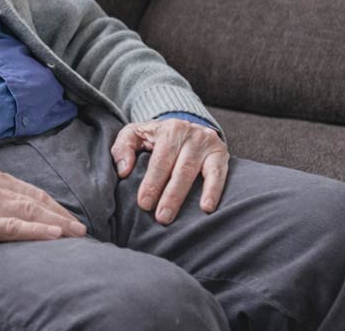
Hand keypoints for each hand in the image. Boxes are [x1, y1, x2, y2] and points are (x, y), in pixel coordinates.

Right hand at [0, 168, 85, 253]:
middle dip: (60, 215)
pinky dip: (36, 231)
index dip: (54, 206)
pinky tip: (53, 235)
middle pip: (34, 201)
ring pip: (28, 212)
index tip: (70, 219)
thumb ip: (2, 196)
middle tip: (80, 229)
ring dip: (56, 223)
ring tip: (73, 234)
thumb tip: (30, 209)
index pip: (32, 192)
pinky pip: (14, 227)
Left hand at [111, 118, 229, 224]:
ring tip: (175, 216)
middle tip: (161, 217)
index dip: (152, 183)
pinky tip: (207, 208)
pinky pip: (218, 174)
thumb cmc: (157, 137)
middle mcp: (189, 134)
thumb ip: (122, 148)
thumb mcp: (135, 133)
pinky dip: (214, 190)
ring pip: (194, 172)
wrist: (188, 127)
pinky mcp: (221, 153)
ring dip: (184, 196)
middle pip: (178, 169)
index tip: (144, 204)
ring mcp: (206, 144)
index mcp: (167, 130)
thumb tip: (123, 171)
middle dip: (169, 195)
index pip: (159, 160)